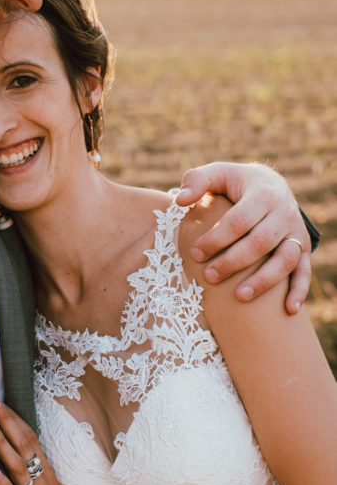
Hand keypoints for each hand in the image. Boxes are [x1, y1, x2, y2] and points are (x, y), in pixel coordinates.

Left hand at [0, 397, 88, 484]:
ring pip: (19, 465)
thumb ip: (37, 475)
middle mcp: (41, 480)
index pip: (30, 438)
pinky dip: (3, 483)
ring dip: (3, 444)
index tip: (1, 401)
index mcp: (46, 473)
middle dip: (8, 421)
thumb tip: (20, 458)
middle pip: (25, 444)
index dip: (15, 419)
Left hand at [176, 162, 311, 313]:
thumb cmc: (235, 183)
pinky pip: (305, 271)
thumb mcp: (217, 174)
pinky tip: (288, 310)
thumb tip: (179, 200)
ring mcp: (296, 232)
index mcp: (262, 194)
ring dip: (264, 281)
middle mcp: (284, 213)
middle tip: (209, 277)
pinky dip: (300, 291)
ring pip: (285, 259)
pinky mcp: (304, 248)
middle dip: (233, 262)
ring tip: (239, 297)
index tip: (195, 253)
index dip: (216, 239)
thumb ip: (196, 181)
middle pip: (260, 242)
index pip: (239, 221)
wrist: (272, 184)